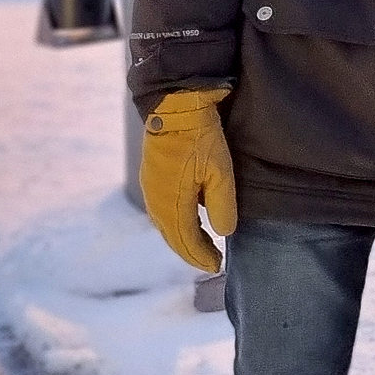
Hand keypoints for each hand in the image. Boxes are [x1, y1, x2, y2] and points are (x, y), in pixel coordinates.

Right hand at [138, 88, 237, 273]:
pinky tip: (188, 221)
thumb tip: (223, 233)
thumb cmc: (200, 138)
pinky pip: (162, 211)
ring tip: (201, 246)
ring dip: (183, 238)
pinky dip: (176, 223)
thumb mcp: (220, 171)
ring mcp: (150, 190)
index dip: (201, 257)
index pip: (186, 241)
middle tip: (210, 262)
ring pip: (166, 225)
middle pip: (173, 237)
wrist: (174, 107)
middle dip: (192, 252)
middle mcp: (156, 202)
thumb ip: (222, 205)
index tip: (217, 267)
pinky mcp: (151, 179)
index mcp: (171, 205)